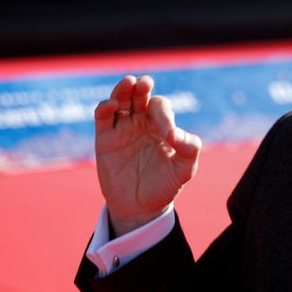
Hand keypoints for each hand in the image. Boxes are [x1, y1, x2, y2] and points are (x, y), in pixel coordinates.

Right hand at [94, 75, 200, 236]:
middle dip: (142, 86)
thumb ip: (189, 149)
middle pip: (140, 95)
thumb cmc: (165, 185)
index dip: (164, 116)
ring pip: (120, 100)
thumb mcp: (184, 170)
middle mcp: (142, 122)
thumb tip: (176, 133)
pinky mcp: (105, 139)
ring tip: (128, 83)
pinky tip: (110, 105)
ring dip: (122, 90)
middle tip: (145, 83)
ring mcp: (122, 129)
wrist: (140, 208)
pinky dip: (104, 108)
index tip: (168, 136)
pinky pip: (102, 118)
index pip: (161, 108)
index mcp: (162, 125)